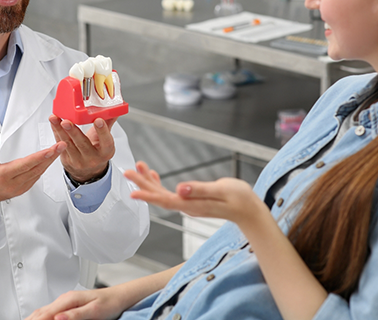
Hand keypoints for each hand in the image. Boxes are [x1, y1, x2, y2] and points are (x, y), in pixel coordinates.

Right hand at [0, 134, 66, 211]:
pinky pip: (37, 177)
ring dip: (50, 161)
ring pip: (39, 173)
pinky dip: (44, 167)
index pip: (25, 164)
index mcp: (3, 175)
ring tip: (60, 149)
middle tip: (62, 145)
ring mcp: (19, 188)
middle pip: (36, 168)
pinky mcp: (23, 189)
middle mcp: (13, 184)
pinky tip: (51, 158)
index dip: (40, 156)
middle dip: (51, 156)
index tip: (51, 149)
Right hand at [25, 288, 122, 319]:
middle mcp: (64, 300)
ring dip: (32, 319)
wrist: (118, 297)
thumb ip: (76, 315)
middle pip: (40, 313)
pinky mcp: (67, 306)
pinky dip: (38, 317)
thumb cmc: (109, 303)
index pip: (45, 315)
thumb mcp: (94, 311)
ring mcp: (65, 302)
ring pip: (41, 312)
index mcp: (69, 300)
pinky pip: (48, 312)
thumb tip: (58, 317)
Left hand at [49, 115, 116, 182]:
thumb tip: (114, 110)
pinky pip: (60, 145)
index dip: (102, 131)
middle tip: (67, 121)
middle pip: (82, 143)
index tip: (98, 120)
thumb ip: (108, 124)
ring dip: (60, 130)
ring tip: (55, 119)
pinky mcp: (66, 160)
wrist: (89, 170)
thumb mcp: (105, 140)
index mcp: (105, 152)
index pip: (106, 142)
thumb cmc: (97, 150)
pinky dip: (56, 132)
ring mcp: (78, 160)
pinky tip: (53, 123)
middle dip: (74, 131)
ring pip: (68, 144)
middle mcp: (92, 158)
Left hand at [124, 161, 259, 224]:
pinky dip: (160, 183)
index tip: (132, 190)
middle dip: (143, 183)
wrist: (249, 211)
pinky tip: (154, 175)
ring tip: (138, 167)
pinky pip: (170, 193)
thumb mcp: (222, 191)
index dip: (148, 194)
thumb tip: (179, 189)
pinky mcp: (192, 201)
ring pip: (163, 194)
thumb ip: (200, 190)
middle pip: (160, 196)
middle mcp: (187, 206)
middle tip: (128, 171)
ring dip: (149, 181)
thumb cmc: (239, 199)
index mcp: (193, 205)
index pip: (166, 200)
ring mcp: (189, 204)